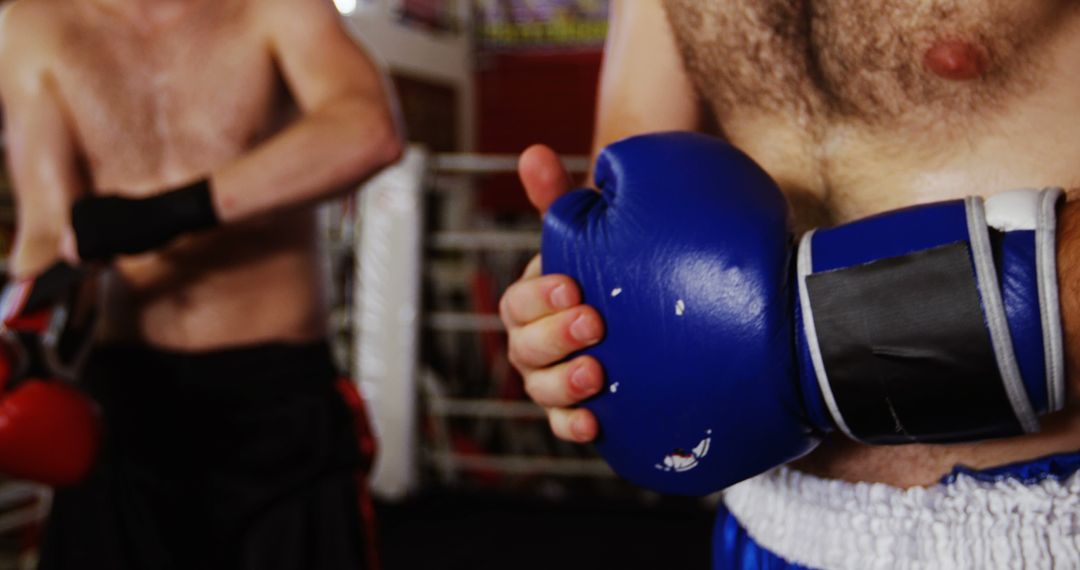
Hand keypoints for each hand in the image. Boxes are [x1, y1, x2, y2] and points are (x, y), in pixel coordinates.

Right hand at [499, 145, 603, 442]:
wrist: (637, 303)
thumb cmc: (604, 263)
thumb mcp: (582, 230)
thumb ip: (556, 196)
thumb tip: (533, 152)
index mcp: (530, 300)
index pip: (517, 302)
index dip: (538, 298)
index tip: (572, 286)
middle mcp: (532, 342)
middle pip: (525, 347)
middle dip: (555, 337)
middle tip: (594, 322)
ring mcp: (551, 378)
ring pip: (540, 388)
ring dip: (563, 384)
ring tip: (597, 373)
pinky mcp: (576, 407)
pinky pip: (563, 423)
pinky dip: (572, 426)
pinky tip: (594, 424)